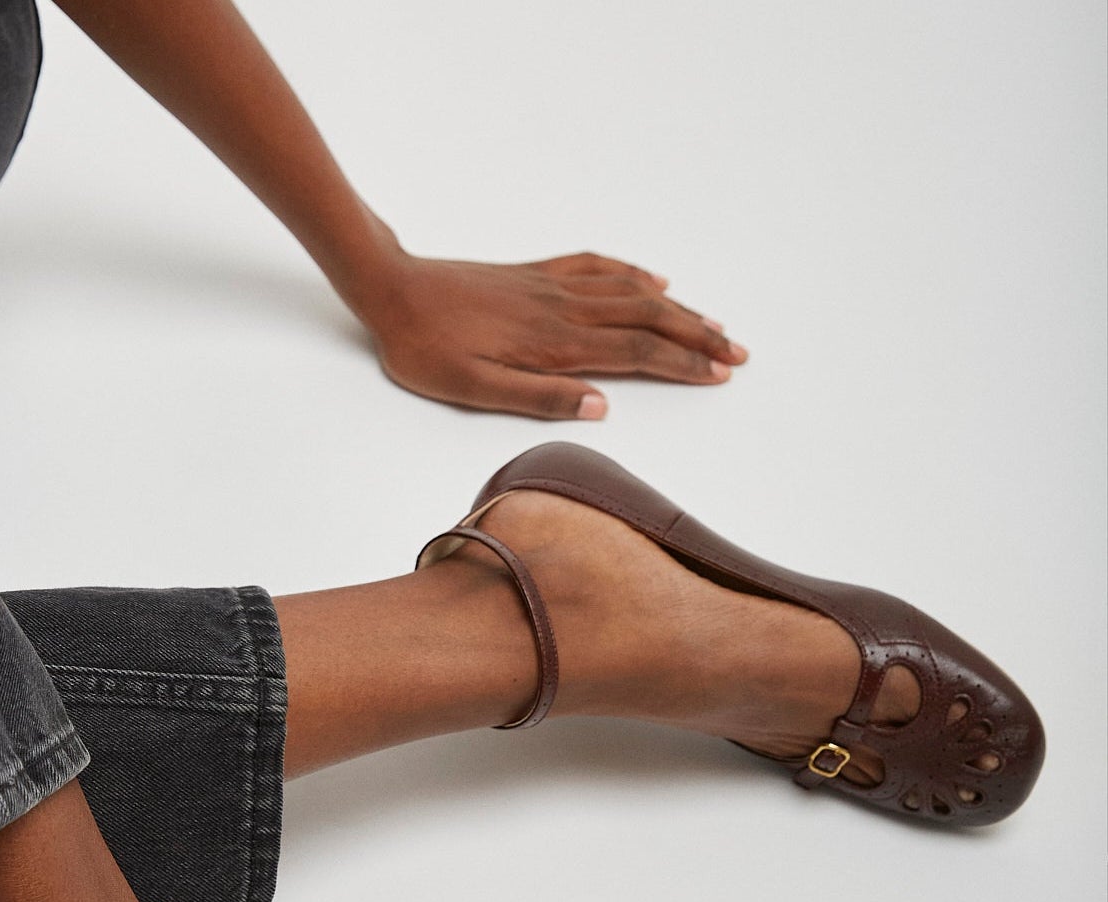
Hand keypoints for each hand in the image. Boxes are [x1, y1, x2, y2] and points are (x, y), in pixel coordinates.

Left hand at [358, 250, 748, 418]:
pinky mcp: (534, 274)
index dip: (682, 364)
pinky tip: (654, 281)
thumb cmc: (424, 349)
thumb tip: (600, 407)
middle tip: (737, 352)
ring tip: (713, 322)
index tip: (720, 374)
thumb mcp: (473, 390)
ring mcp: (551, 288)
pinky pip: (597, 267)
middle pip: (646, 321)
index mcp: (553, 345)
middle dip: (697, 337)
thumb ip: (539, 398)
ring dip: (677, 309)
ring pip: (630, 294)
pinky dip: (633, 274)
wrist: (390, 291)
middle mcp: (562, 311)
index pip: (635, 355)